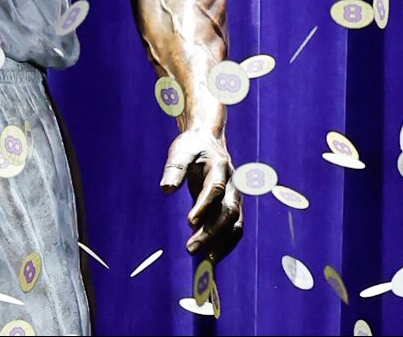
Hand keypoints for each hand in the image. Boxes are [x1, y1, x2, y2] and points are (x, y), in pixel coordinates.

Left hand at [160, 127, 242, 262]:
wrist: (209, 140)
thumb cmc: (193, 146)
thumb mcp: (181, 150)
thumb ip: (174, 168)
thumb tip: (166, 189)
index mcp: (220, 167)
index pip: (214, 189)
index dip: (204, 206)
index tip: (189, 222)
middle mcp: (232, 184)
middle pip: (228, 211)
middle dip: (212, 232)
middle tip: (191, 248)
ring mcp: (235, 196)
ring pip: (235, 223)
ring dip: (221, 243)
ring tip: (205, 261)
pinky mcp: (232, 206)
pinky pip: (234, 228)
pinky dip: (226, 244)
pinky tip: (211, 257)